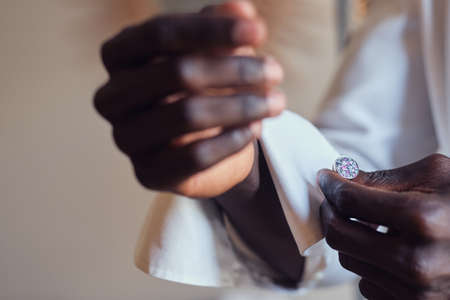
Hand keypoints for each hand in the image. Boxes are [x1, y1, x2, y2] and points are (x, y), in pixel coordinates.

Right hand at [94, 1, 284, 197]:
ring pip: (186, 115)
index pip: (159, 33)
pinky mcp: (147, 173)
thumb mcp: (213, 50)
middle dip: (235, 70)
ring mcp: (126, 138)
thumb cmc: (202, 86)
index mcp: (119, 56)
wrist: (199, 142)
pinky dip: (232, 141)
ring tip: (277, 102)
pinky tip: (255, 129)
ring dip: (242, 106)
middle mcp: (112, 97)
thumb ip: (223, 26)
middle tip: (276, 72)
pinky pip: (194, 157)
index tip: (259, 32)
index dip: (211, 29)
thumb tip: (242, 9)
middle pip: (175, 72)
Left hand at [319, 154, 449, 298]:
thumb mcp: (435, 175)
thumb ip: (383, 178)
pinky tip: (391, 249)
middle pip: (339, 235)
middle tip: (336, 198)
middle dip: (332, 211)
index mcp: (421, 220)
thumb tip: (340, 177)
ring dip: (352, 238)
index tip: (326, 177)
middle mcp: (415, 262)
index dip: (330, 184)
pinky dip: (371, 264)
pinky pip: (368, 284)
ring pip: (349, 260)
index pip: (348, 201)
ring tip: (372, 224)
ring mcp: (416, 291)